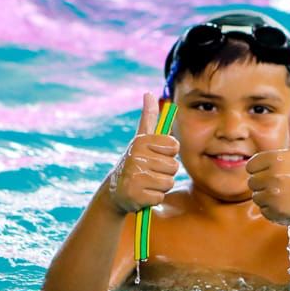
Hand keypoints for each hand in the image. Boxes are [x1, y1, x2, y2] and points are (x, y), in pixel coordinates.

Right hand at [107, 93, 178, 213]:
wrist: (115, 191)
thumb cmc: (135, 161)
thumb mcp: (141, 139)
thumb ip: (149, 117)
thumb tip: (149, 93)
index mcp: (141, 142)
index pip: (174, 146)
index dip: (169, 153)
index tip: (156, 154)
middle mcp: (136, 158)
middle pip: (173, 166)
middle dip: (165, 171)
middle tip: (149, 171)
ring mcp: (135, 177)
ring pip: (168, 182)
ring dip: (160, 185)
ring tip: (146, 182)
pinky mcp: (135, 196)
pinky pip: (160, 196)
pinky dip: (154, 197)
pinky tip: (142, 193)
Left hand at [246, 102, 289, 225]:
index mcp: (276, 158)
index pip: (251, 166)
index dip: (263, 169)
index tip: (279, 172)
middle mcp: (274, 175)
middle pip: (252, 182)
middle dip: (265, 185)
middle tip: (284, 185)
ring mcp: (275, 193)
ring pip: (256, 197)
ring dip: (268, 198)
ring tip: (286, 195)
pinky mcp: (277, 210)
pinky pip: (263, 210)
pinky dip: (273, 211)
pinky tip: (287, 206)